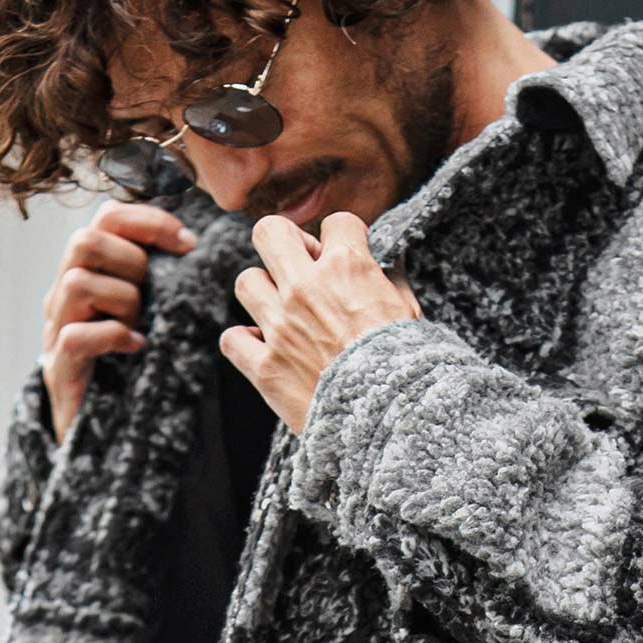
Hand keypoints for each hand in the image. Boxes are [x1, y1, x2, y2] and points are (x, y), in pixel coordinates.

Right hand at [40, 199, 196, 444]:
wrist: (104, 432)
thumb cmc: (136, 366)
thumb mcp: (152, 313)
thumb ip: (163, 279)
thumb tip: (200, 248)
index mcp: (90, 271)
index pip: (107, 217)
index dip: (148, 221)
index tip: (188, 244)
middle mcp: (65, 293)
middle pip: (84, 240)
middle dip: (133, 262)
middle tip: (156, 293)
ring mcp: (57, 328)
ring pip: (78, 283)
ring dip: (123, 299)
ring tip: (142, 324)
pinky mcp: (59, 367)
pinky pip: (75, 336)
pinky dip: (112, 337)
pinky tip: (137, 348)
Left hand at [221, 211, 421, 434]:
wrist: (392, 420)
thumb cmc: (408, 367)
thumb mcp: (411, 314)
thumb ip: (393, 281)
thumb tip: (392, 260)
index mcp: (348, 269)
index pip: (336, 221)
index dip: (342, 237)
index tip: (345, 255)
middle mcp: (306, 289)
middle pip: (269, 231)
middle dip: (284, 243)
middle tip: (298, 267)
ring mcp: (281, 327)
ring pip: (246, 281)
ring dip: (263, 294)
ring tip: (282, 313)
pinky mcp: (265, 367)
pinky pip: (232, 339)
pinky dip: (245, 343)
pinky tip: (264, 348)